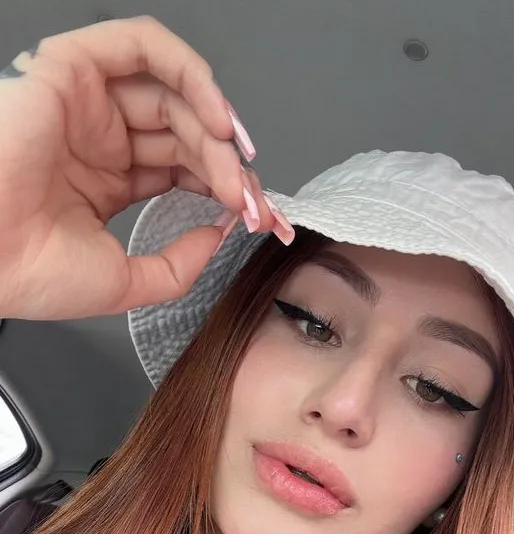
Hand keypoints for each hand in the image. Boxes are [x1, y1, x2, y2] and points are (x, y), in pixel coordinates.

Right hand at [0, 15, 283, 320]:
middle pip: (185, 134)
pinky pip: (141, 45)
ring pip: (172, 93)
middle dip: (228, 166)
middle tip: (254, 199)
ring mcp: (86, 104)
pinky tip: (213, 117)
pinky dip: (188, 72)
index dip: (226, 188)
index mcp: (107, 182)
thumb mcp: (127, 283)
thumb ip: (180, 262)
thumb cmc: (29, 272)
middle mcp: (99, 139)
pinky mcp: (71, 70)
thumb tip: (220, 232)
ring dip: (214, 125)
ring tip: (235, 163)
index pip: (183, 171)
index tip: (260, 218)